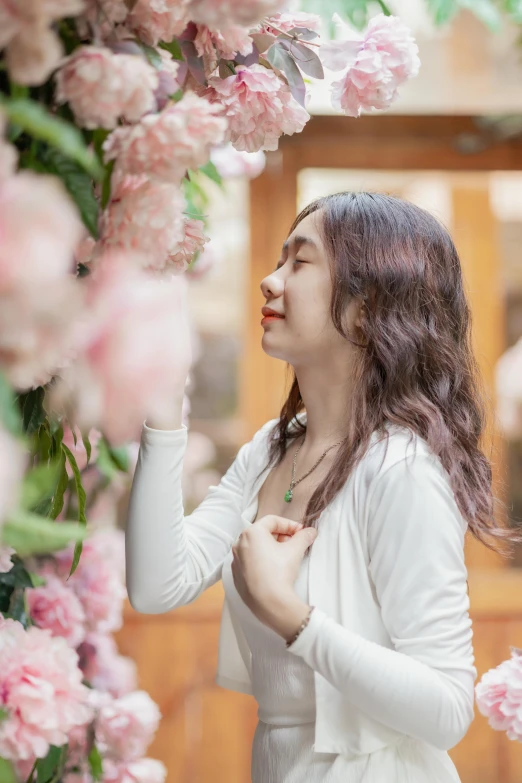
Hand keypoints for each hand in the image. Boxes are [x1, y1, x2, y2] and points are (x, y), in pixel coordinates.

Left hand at [231, 515, 317, 633]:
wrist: (270, 603)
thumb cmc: (280, 572)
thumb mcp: (295, 550)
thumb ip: (304, 537)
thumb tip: (311, 532)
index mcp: (251, 533)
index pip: (273, 521)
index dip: (290, 524)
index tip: (301, 532)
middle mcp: (239, 544)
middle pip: (263, 533)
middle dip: (281, 536)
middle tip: (294, 544)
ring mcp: (236, 560)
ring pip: (256, 547)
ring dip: (271, 548)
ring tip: (285, 557)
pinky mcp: (237, 575)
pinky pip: (250, 562)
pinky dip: (262, 561)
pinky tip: (274, 570)